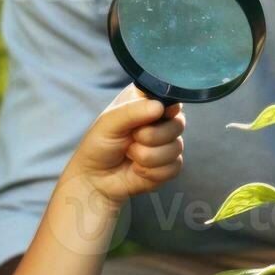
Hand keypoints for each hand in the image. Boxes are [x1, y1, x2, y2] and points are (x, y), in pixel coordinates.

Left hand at [64, 85, 184, 205]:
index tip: (154, 115)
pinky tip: (137, 169)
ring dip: (147, 156)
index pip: (172, 96)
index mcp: (148, 102)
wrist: (95, 178)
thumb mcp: (109, 121)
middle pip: (178, 124)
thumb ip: (132, 110)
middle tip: (131, 138)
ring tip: (130, 155)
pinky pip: (174, 167)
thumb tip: (159, 107)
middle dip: (151, 136)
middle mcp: (162, 120)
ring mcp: (168, 143)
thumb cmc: (99, 144)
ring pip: (176, 148)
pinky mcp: (170, 165)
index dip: (166, 108)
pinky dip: (152, 172)